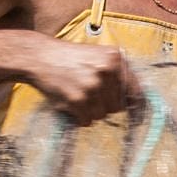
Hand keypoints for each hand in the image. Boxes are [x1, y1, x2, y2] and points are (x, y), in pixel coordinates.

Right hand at [21, 40, 140, 122]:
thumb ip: (117, 74)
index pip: (136, 91)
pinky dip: (79, 116)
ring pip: (102, 115)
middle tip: (89, 94)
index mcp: (116, 59)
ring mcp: (93, 86)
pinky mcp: (78, 99)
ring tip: (77, 95)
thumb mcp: (98, 56)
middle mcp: (107, 71)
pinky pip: (87, 120)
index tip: (138, 118)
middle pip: (117, 106)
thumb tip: (135, 102)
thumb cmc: (69, 58)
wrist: (39, 56)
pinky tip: (69, 100)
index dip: (137, 107)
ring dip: (90, 111)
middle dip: (105, 105)